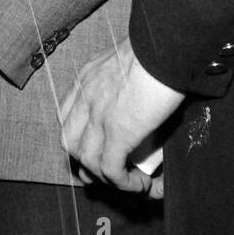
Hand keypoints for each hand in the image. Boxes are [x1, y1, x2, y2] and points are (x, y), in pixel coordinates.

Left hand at [59, 36, 184, 195]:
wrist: (166, 48)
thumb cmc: (158, 50)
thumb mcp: (131, 61)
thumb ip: (128, 79)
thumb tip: (145, 96)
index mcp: (88, 77)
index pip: (68, 115)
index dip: (79, 138)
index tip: (95, 149)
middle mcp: (87, 96)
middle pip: (70, 142)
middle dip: (86, 163)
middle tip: (109, 175)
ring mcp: (99, 116)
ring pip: (88, 161)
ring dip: (110, 179)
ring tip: (136, 183)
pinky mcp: (118, 132)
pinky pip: (111, 170)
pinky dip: (125, 184)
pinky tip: (144, 186)